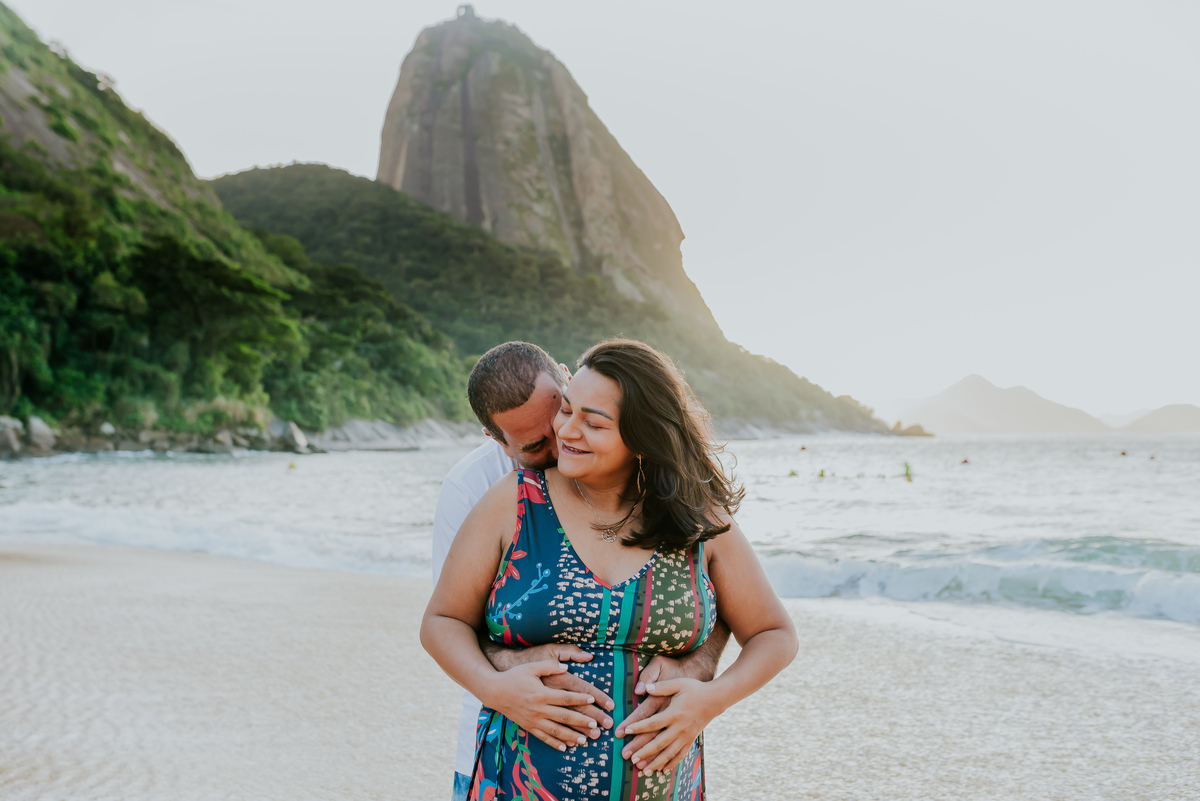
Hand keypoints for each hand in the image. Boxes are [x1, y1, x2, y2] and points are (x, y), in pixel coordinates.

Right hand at [484, 660, 602, 751]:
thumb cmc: (514, 677)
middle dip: (581, 721)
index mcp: (541, 693)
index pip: (565, 697)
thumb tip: (566, 667)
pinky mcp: (528, 727)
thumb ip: (549, 666)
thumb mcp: (531, 667)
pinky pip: (543, 738)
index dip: (580, 698)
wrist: (495, 691)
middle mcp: (538, 709)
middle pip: (564, 716)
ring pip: (556, 730)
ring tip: (585, 740)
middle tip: (596, 725)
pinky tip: (565, 748)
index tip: (593, 699)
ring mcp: (533, 720)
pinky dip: (555, 744)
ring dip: (571, 736)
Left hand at [619, 678, 724, 774]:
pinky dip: (671, 764)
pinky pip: (680, 755)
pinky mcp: (691, 740)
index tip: (626, 731)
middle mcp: (680, 727)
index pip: (653, 723)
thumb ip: (661, 686)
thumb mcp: (679, 684)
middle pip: (659, 743)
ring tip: (643, 771)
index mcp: (674, 713)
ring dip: (655, 762)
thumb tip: (644, 688)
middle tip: (631, 758)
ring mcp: (686, 736)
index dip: (639, 727)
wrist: (715, 699)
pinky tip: (662, 770)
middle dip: (644, 752)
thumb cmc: (695, 689)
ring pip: (669, 753)